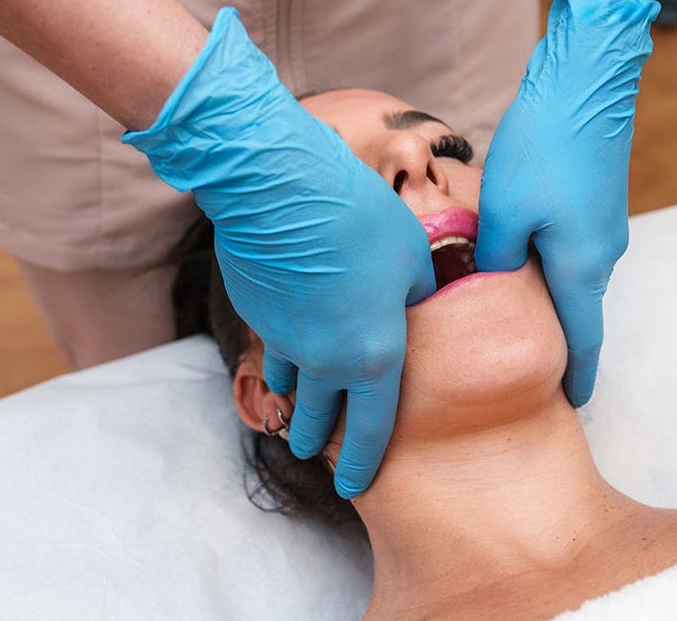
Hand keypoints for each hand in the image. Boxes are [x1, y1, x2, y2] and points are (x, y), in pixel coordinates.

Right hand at [123, 8, 435, 497]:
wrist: (275, 188)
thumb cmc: (357, 218)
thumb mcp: (411, 255)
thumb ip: (419, 293)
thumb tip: (418, 302)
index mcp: (374, 355)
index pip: (372, 429)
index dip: (365, 464)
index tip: (359, 488)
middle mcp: (324, 361)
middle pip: (321, 419)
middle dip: (321, 441)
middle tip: (317, 452)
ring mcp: (283, 341)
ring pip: (289, 389)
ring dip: (294, 406)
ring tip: (296, 415)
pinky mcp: (256, 314)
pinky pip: (270, 350)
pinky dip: (278, 363)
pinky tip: (280, 357)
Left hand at [475, 0, 667, 405]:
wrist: (585, 84)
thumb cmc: (543, 148)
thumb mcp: (504, 212)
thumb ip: (494, 260)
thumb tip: (488, 286)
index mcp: (580, 267)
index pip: (582, 342)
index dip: (577, 378)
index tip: (573, 407)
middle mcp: (601, 254)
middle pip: (578, 312)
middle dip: (560, 344)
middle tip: (533, 373)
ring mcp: (604, 227)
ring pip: (573, 279)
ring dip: (551, 303)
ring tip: (520, 324)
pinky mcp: (597, 203)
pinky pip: (573, 250)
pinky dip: (550, 268)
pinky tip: (523, 262)